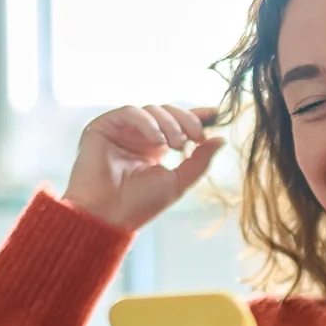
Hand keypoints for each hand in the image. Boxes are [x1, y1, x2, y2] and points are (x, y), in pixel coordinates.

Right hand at [62, 104, 225, 230]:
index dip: (197, 116)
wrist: (108, 216)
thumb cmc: (139, 205)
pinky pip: (130, 112)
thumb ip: (199, 161)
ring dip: (170, 124)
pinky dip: (148, 122)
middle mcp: (138, 136)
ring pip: (152, 110)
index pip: (178, 123)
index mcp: (155, 147)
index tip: (216, 113)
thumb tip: (221, 139)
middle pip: (168, 112)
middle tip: (197, 138)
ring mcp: (121, 130)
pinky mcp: (103, 126)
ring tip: (177, 145)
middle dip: (187, 121)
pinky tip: (158, 140)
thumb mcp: (178, 182)